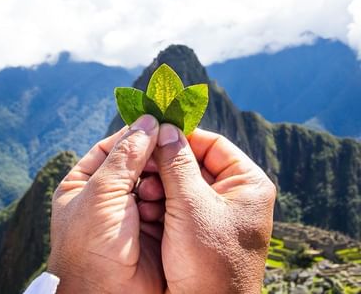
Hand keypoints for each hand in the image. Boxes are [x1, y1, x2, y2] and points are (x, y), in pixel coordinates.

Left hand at [48, 115, 164, 293]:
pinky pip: (167, 199)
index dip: (136, 133)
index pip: (113, 147)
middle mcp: (109, 194)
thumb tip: (148, 120)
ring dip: (163, 177)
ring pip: (155, 179)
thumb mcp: (102, 192)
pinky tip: (175, 194)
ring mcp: (133, 210)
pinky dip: (172, 194)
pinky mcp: (154, 224)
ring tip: (166, 178)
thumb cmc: (91, 244)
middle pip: (137, 161)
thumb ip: (126, 155)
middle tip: (173, 145)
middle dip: (154, 156)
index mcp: (85, 183)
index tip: (160, 122)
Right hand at [152, 123, 275, 293]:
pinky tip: (146, 208)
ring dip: (160, 185)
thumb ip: (177, 163)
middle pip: (195, 163)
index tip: (154, 134)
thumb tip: (165, 128)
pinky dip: (161, 202)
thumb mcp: (191, 206)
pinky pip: (178, 204)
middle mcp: (235, 194)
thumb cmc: (209, 263)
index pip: (213, 144)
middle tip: (143, 168)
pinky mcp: (201, 228)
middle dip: (166, 165)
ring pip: (183, 183)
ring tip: (143, 193)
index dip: (182, 137)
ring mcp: (218, 212)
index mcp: (247, 183)